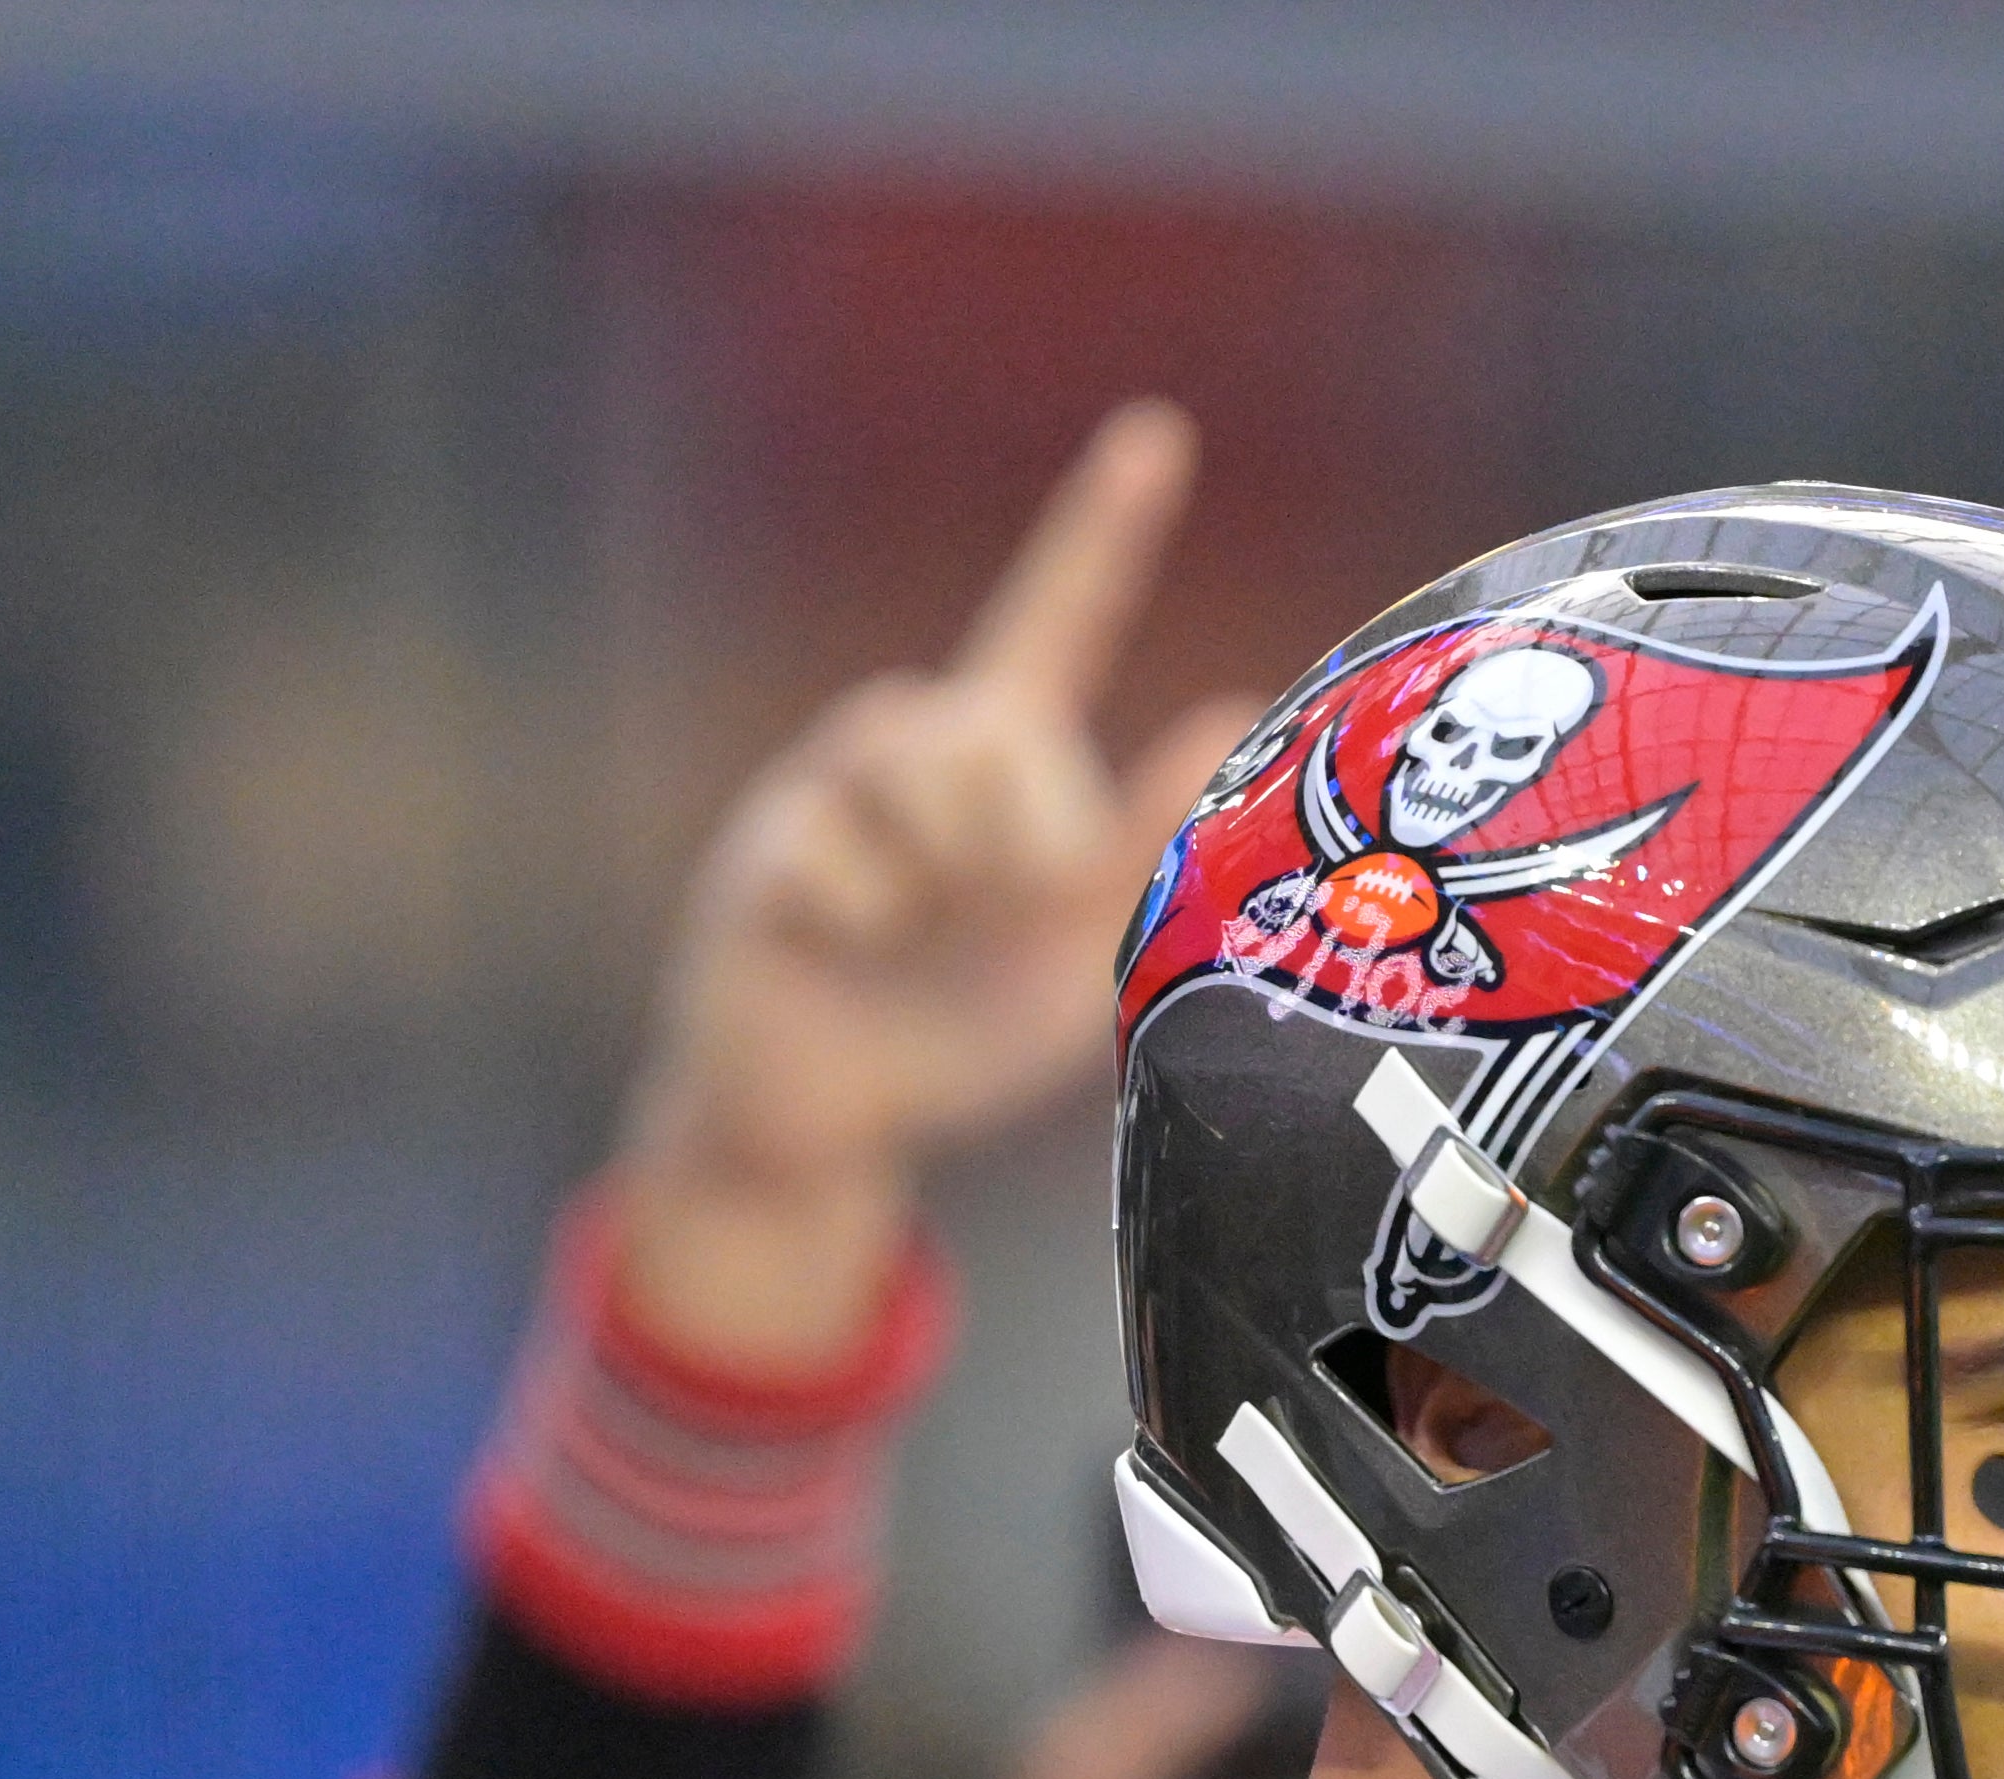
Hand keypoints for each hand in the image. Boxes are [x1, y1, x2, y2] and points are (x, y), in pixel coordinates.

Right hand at [614, 400, 1259, 1369]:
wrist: (832, 1121)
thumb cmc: (961, 1034)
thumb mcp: (1084, 950)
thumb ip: (1149, 840)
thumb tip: (1238, 708)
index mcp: (1006, 765)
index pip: (1058, 620)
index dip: (1103, 530)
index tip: (1158, 433)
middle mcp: (917, 749)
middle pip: (995, 722)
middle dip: (1024, 831)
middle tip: (1008, 908)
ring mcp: (832, 790)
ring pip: (914, 766)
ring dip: (944, 870)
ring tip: (920, 930)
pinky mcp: (764, 846)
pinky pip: (837, 856)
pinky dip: (862, 925)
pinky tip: (844, 953)